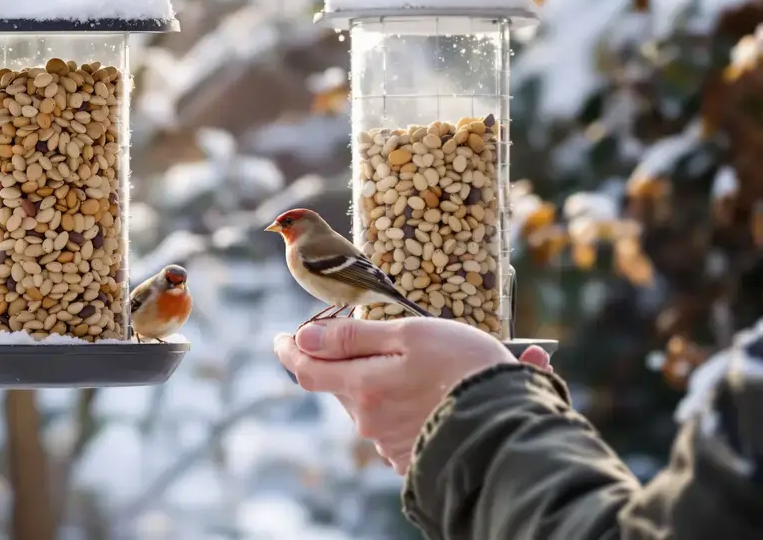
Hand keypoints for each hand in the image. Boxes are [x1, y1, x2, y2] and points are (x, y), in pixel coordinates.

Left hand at [274, 317, 551, 474]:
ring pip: (372, 406)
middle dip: (348, 364)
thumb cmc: (465, 370)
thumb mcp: (410, 335)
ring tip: (430, 367)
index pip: (307, 370)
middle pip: (342, 386)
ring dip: (386, 385)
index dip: (290, 351)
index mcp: (363, 388)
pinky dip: (412, 406)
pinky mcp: (416, 457)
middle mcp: (370, 421)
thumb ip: (352, 337)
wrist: (512, 424)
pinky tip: (443, 393)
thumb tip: (303, 337)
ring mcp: (391, 443)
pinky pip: (399, 425)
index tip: (281, 339)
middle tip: (369, 342)